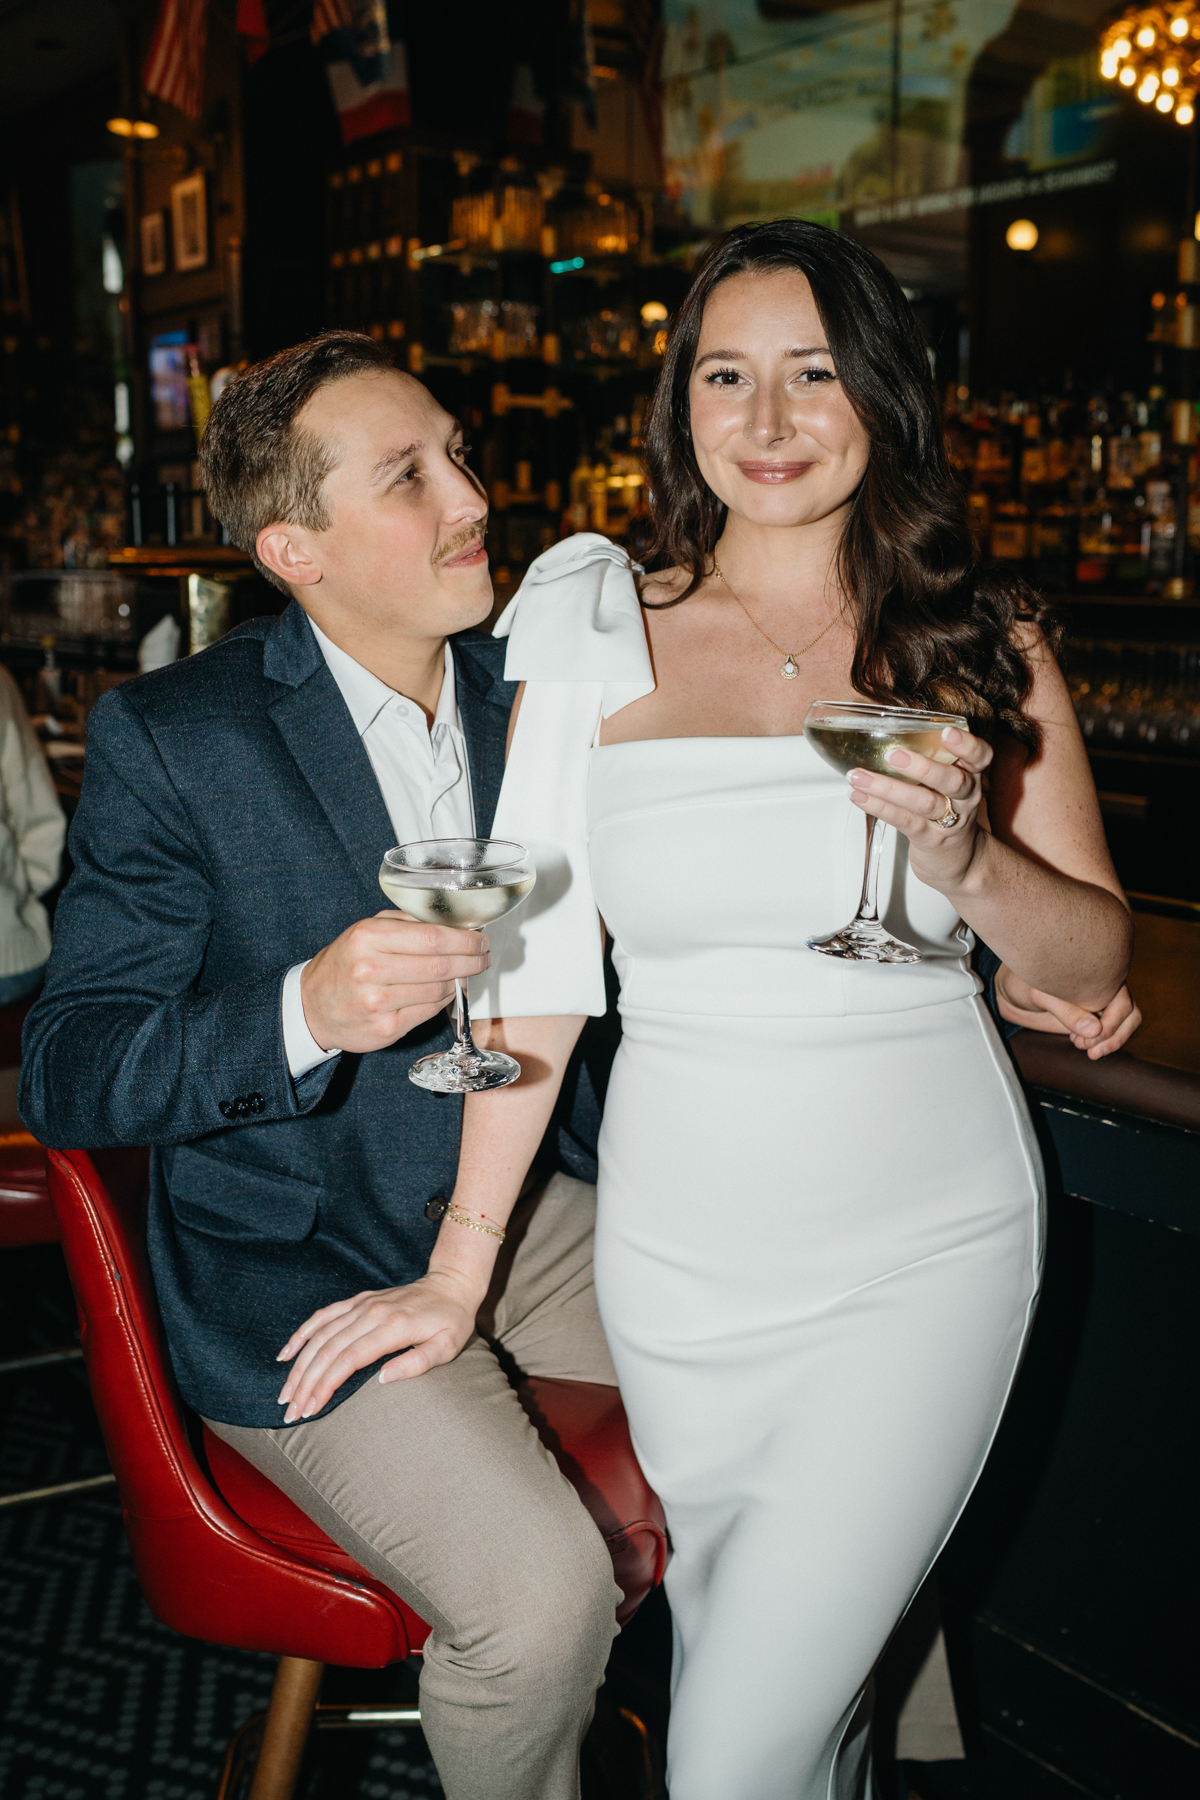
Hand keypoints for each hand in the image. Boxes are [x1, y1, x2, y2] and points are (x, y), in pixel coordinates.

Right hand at [275, 1269, 483, 1421]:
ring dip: (299, 1365)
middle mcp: (371, 1313)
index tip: (311, 1408)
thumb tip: (382, 1379)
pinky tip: (286, 1354)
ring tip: (285, 1393)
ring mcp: (362, 1305)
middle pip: (328, 1350)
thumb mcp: (447, 1346)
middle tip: (290, 1411)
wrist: (450, 1284)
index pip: (349, 1359)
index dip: (325, 1385)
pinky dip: (302, 1334)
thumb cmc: (451, 1320)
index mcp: (392, 1327)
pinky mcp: (358, 1301)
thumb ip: (417, 1362)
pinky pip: (323, 1316)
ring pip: (320, 1335)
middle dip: (305, 1382)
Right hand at [300, 912, 489, 1053]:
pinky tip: (445, 990)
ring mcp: (378, 1003)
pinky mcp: (386, 1029)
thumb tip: (451, 925)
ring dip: (459, 980)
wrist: (313, 1006)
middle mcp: (371, 970)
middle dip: (471, 960)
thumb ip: (406, 923)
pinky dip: (444, 999)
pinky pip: (429, 1011)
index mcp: (368, 938)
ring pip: (438, 990)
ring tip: (465, 971)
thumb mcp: (366, 930)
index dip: (464, 940)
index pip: (432, 937)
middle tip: (483, 956)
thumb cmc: (344, 964)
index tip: (479, 939)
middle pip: (440, 965)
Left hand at [847, 722, 990, 893]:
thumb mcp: (949, 783)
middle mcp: (965, 798)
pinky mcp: (930, 839)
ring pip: (924, 803)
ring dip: (888, 788)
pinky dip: (878, 807)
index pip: (981, 757)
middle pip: (953, 781)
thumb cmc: (947, 811)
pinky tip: (859, 796)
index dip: (968, 744)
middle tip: (893, 755)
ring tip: (859, 776)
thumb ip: (932, 757)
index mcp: (971, 776)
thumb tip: (886, 728)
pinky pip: (904, 821)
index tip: (948, 732)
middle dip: (923, 767)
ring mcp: (949, 821)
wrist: (960, 861)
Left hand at [995, 966, 1141, 1058]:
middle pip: (1130, 1015)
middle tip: (1090, 1049)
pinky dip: (1099, 1042)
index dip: (1112, 1024)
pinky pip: (1108, 1032)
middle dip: (1114, 1036)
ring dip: (1109, 1042)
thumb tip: (1094, 1029)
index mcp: (1097, 974)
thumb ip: (1066, 1011)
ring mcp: (1098, 1003)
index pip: (1122, 1001)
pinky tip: (1077, 1042)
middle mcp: (1103, 988)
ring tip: (1080, 1045)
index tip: (1091, 1037)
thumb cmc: (1024, 983)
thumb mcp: (1041, 994)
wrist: (1010, 991)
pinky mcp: (1090, 1017)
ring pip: (1123, 1025)